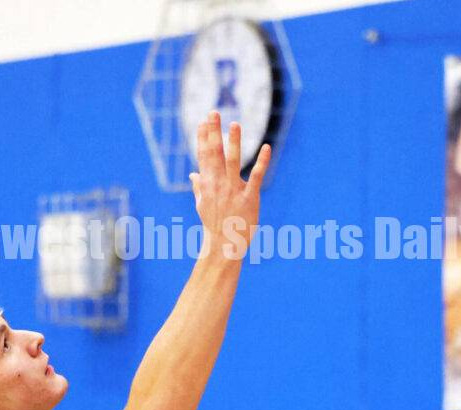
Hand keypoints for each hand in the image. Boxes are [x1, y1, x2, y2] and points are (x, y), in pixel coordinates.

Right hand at [188, 111, 270, 259]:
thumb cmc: (214, 224)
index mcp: (207, 184)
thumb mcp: (202, 204)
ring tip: (235, 124)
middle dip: (213, 132)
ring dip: (234, 142)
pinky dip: (262, 161)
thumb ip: (199, 187)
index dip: (202, 137)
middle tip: (213, 113)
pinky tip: (267, 147)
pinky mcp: (249, 197)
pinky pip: (256, 177)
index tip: (202, 121)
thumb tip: (193, 174)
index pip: (203, 156)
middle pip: (214, 154)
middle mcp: (218, 184)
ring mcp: (233, 190)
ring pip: (233, 162)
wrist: (224, 244)